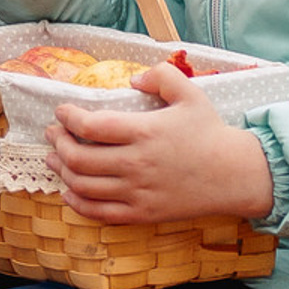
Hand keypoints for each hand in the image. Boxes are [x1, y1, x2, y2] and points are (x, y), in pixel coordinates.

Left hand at [45, 61, 273, 224]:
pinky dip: (77, 204)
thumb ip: (161, 75)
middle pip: (78, 158)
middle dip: (57, 143)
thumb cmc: (210, 133)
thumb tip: (132, 80)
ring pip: (83, 186)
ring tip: (54, 159)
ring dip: (62, 171)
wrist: (235, 175)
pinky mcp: (142, 213)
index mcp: (143, 132)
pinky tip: (69, 192)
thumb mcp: (190, 93)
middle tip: (53, 134)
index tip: (61, 111)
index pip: (89, 126)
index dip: (67, 117)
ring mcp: (137, 192)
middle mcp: (136, 164)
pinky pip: (99, 213)